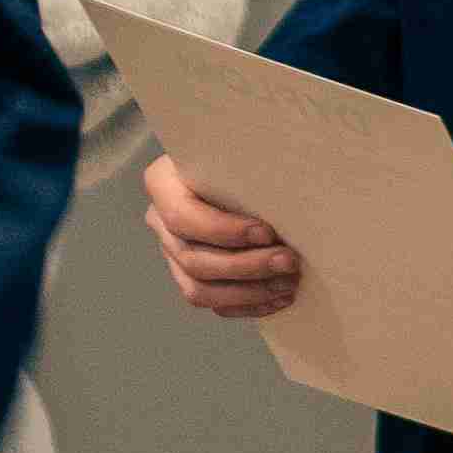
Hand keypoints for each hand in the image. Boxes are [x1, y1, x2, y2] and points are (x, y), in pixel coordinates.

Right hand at [143, 150, 301, 318]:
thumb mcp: (239, 146)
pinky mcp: (189, 276)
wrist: (238, 168)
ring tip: (287, 284)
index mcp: (162, 183)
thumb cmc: (243, 151)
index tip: (268, 232)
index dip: (224, 231)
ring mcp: (171, 252)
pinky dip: (246, 305)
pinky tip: (278, 299)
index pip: (183, 216)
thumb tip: (292, 170)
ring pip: (198, 289)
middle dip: (247, 266)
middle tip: (289, 262)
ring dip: (247, 292)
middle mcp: (159, 221)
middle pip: (195, 259)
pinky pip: (212, 303)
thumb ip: (250, 158)